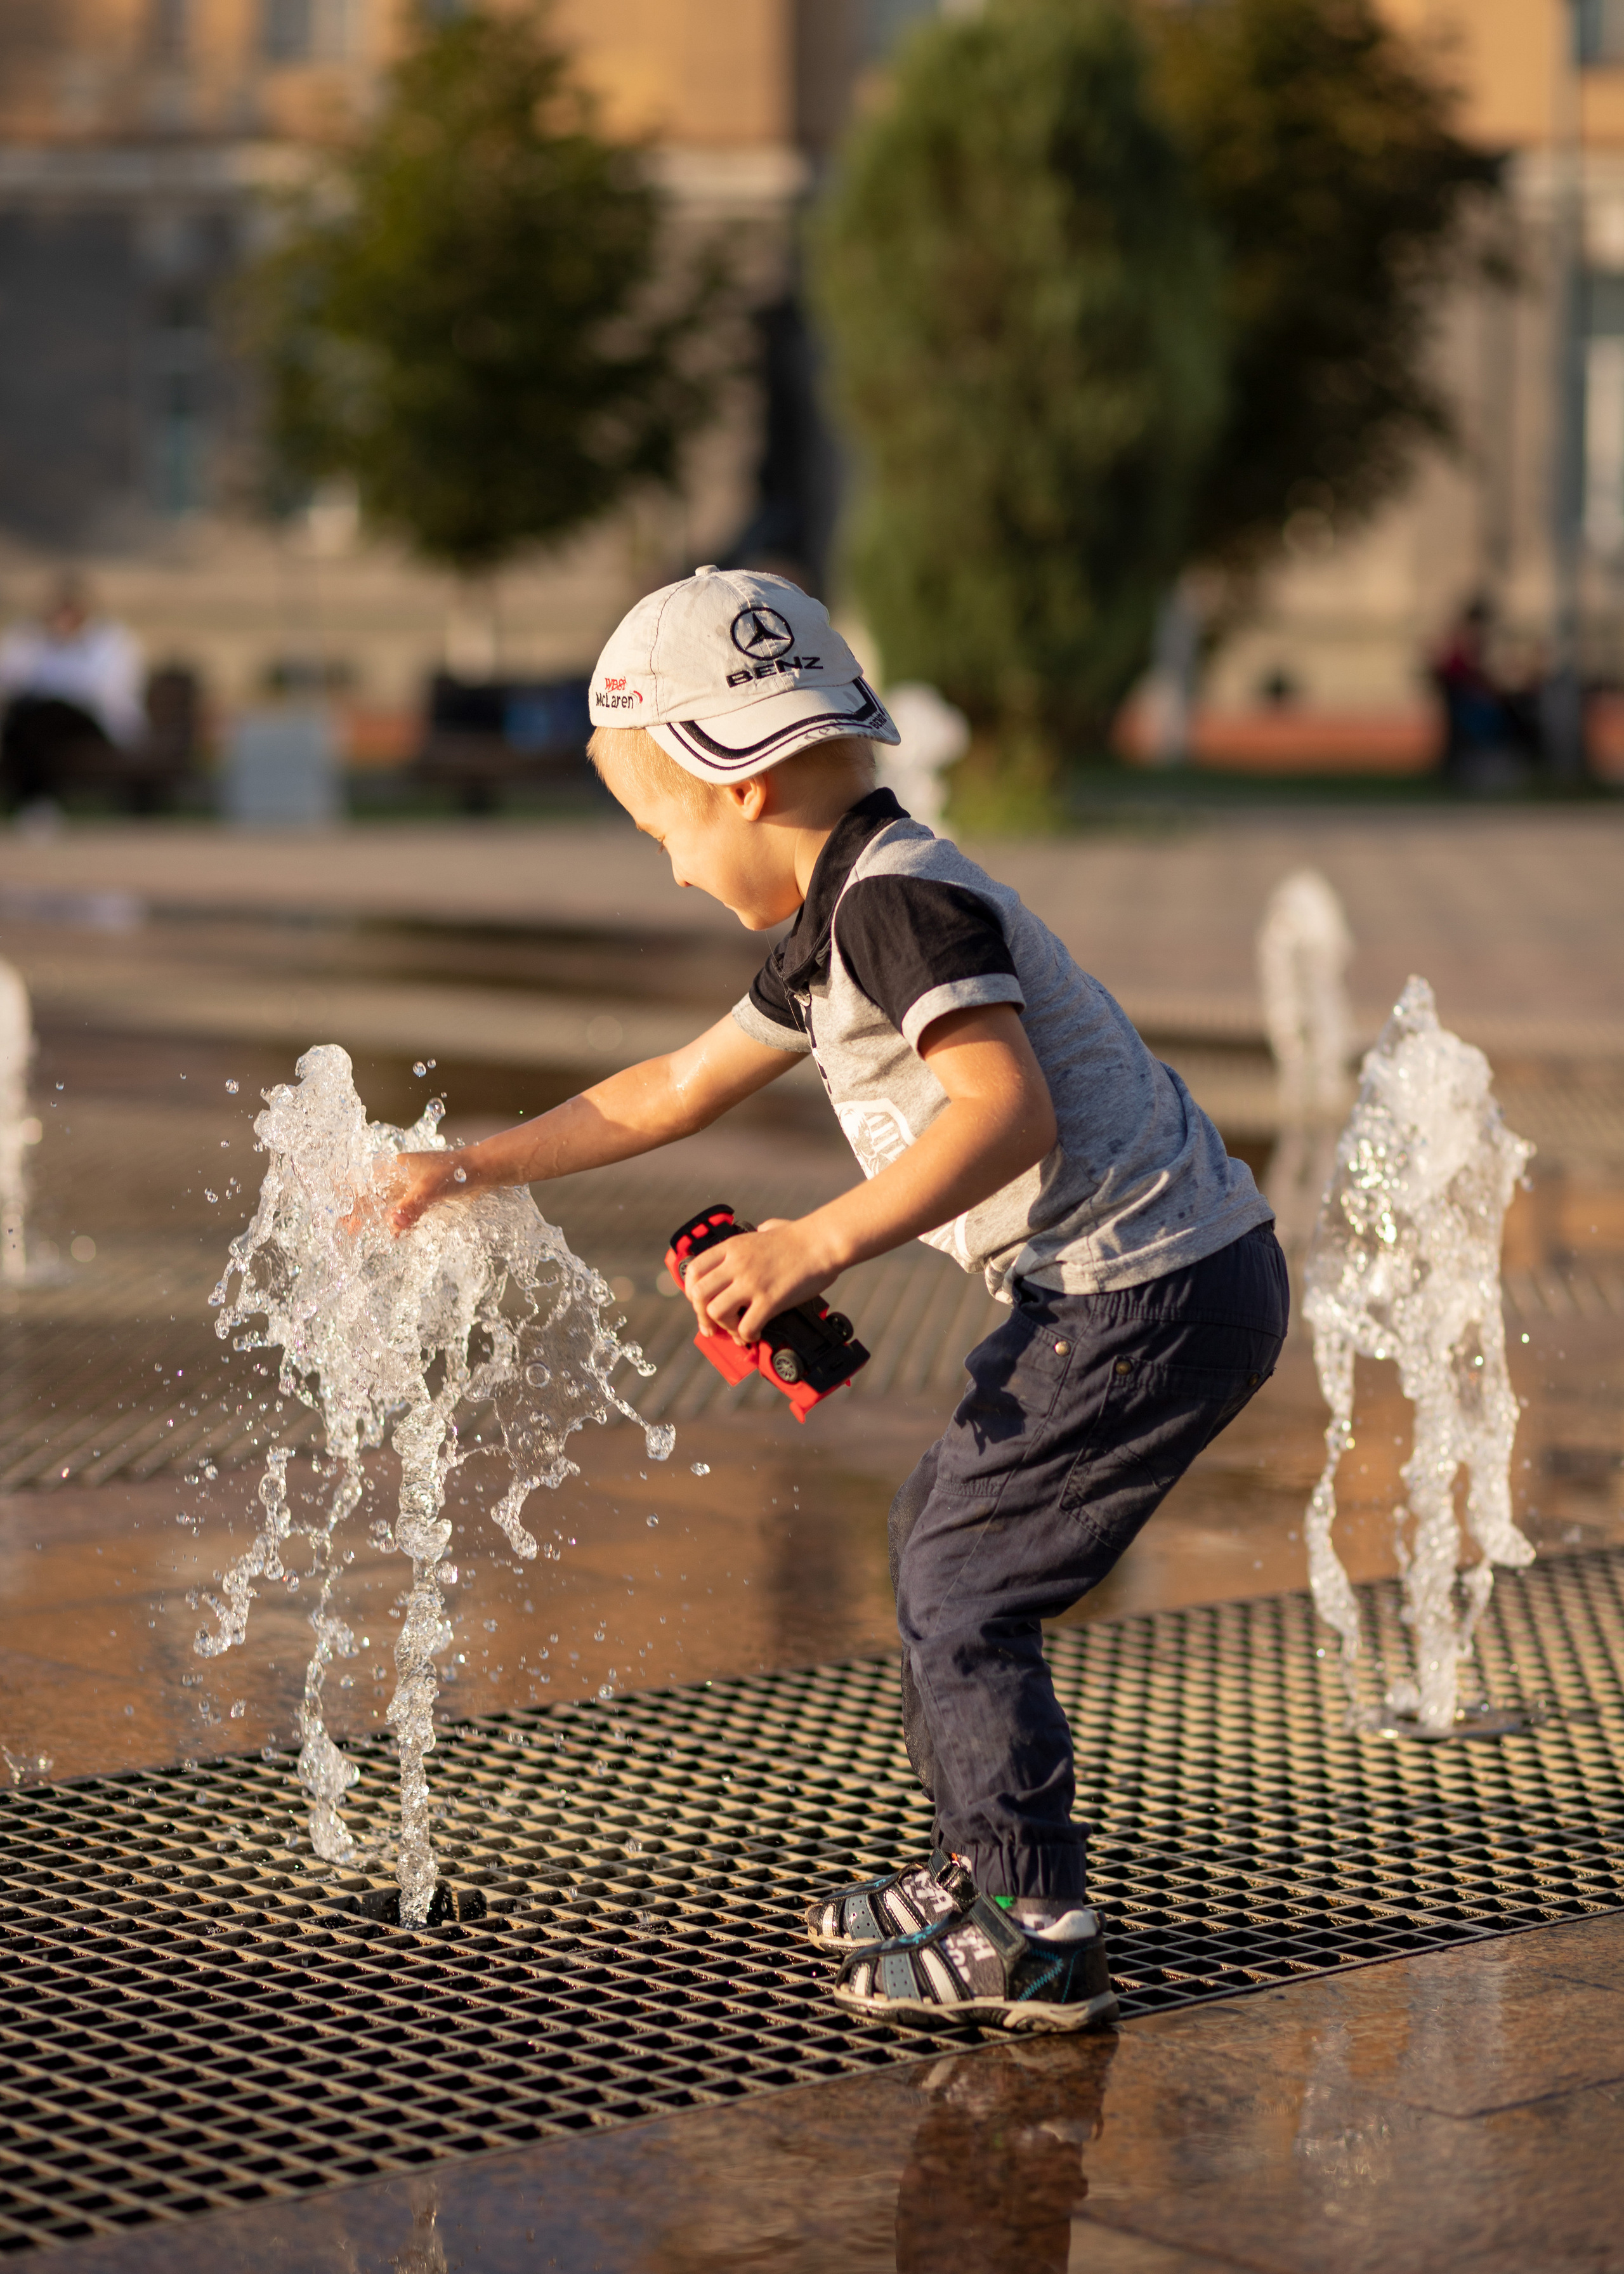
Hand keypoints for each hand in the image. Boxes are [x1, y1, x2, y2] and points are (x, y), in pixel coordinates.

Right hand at [345, 1150, 466, 1237]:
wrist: (483, 1169)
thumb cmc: (457, 1171)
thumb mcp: (431, 1190)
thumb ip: (411, 1207)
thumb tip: (393, 1225)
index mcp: (395, 1167)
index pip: (365, 1184)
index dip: (351, 1201)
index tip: (342, 1219)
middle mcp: (400, 1177)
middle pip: (372, 1196)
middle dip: (359, 1213)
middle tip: (347, 1233)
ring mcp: (411, 1187)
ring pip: (387, 1204)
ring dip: (376, 1219)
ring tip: (360, 1234)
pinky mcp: (423, 1197)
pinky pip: (403, 1211)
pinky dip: (395, 1222)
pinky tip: (392, 1234)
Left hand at [683, 1218, 836, 1343]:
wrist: (823, 1242)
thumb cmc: (802, 1237)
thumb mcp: (769, 1228)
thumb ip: (759, 1232)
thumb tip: (763, 1229)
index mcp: (732, 1247)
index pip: (694, 1270)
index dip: (690, 1291)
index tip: (699, 1303)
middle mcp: (736, 1264)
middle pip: (699, 1294)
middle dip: (702, 1315)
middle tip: (712, 1326)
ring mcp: (751, 1282)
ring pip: (716, 1311)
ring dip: (725, 1326)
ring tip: (738, 1330)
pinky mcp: (769, 1299)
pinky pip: (746, 1326)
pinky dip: (747, 1335)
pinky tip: (755, 1333)